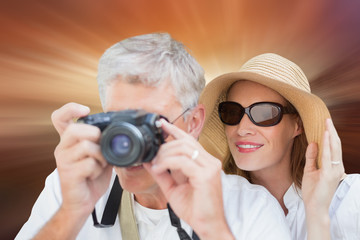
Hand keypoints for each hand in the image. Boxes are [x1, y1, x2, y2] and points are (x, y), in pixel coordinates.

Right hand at [52, 103, 112, 216]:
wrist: (83, 201)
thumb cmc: (91, 176)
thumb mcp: (100, 155)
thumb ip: (103, 142)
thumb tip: (118, 131)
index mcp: (69, 141)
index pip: (59, 117)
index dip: (70, 109)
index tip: (85, 110)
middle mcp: (62, 148)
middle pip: (75, 129)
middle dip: (95, 135)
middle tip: (101, 147)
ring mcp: (63, 161)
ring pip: (85, 146)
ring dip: (100, 156)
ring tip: (100, 164)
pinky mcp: (68, 174)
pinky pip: (89, 164)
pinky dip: (98, 169)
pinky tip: (94, 174)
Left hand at [144, 119, 233, 239]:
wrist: (207, 226)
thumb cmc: (195, 208)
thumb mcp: (173, 188)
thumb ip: (162, 173)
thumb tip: (149, 160)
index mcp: (204, 162)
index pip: (189, 140)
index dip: (175, 130)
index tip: (162, 124)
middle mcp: (209, 161)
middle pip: (184, 142)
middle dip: (164, 146)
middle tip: (152, 156)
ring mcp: (210, 167)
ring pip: (183, 149)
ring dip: (164, 154)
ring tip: (156, 165)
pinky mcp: (206, 175)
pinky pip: (182, 161)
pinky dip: (167, 163)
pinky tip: (159, 169)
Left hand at [302, 118, 344, 238]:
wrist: (314, 207)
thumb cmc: (313, 191)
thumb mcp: (310, 170)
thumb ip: (311, 157)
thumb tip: (313, 143)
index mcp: (333, 166)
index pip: (333, 147)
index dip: (330, 135)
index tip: (326, 124)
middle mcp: (337, 167)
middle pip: (335, 145)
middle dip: (331, 131)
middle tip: (327, 118)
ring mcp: (335, 171)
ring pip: (334, 148)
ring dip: (330, 135)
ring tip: (327, 123)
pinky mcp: (330, 175)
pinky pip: (328, 157)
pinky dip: (327, 145)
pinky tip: (325, 136)